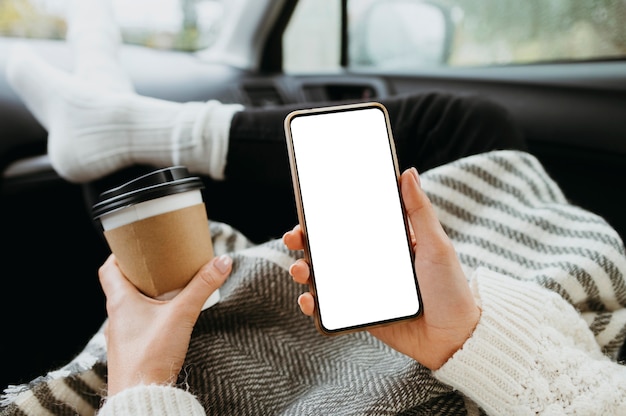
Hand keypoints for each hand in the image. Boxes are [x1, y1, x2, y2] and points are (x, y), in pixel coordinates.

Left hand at [99, 253, 231, 394]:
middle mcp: (116, 316)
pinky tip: (168, 318)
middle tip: (161, 263)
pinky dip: (150, 314)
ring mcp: (122, 335)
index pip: (109, 269)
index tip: (137, 246)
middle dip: (141, 272)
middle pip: (122, 285)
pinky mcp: (131, 350)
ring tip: (169, 287)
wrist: (141, 396)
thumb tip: (222, 261)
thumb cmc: (151, 355)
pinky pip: (137, 323)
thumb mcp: (182, 314)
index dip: (120, 254)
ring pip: (130, 305)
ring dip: (147, 294)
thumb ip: (202, 287)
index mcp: (120, 301)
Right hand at [283, 168, 479, 369]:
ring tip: (300, 270)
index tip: (308, 207)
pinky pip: (330, 308)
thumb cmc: (451, 289)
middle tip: (294, 237)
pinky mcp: (359, 314)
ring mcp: (362, 290)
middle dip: (305, 241)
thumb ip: (419, 211)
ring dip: (303, 270)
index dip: (326, 216)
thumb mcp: (436, 245)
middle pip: (328, 249)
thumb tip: (409, 172)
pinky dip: (313, 304)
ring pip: (323, 276)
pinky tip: (308, 300)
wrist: (456, 338)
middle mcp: (370, 264)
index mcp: (386, 244)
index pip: (350, 224)